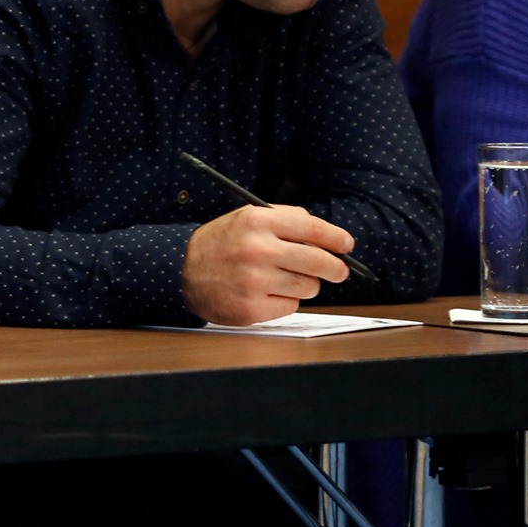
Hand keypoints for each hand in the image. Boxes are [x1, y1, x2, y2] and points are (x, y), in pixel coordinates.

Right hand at [182, 204, 351, 326]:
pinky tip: (264, 293)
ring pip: (309, 286)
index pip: (312, 228)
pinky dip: (284, 300)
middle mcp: (257, 250)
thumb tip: (325, 235)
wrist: (180, 272)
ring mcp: (254, 281)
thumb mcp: (245, 218)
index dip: (336, 238)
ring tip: (282, 279)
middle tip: (339, 271)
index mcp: (256, 221)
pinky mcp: (252, 308)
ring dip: (304, 284)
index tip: (347, 245)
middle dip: (336, 268)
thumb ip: (284, 219)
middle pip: (320, 262)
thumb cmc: (221, 244)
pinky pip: (291, 306)